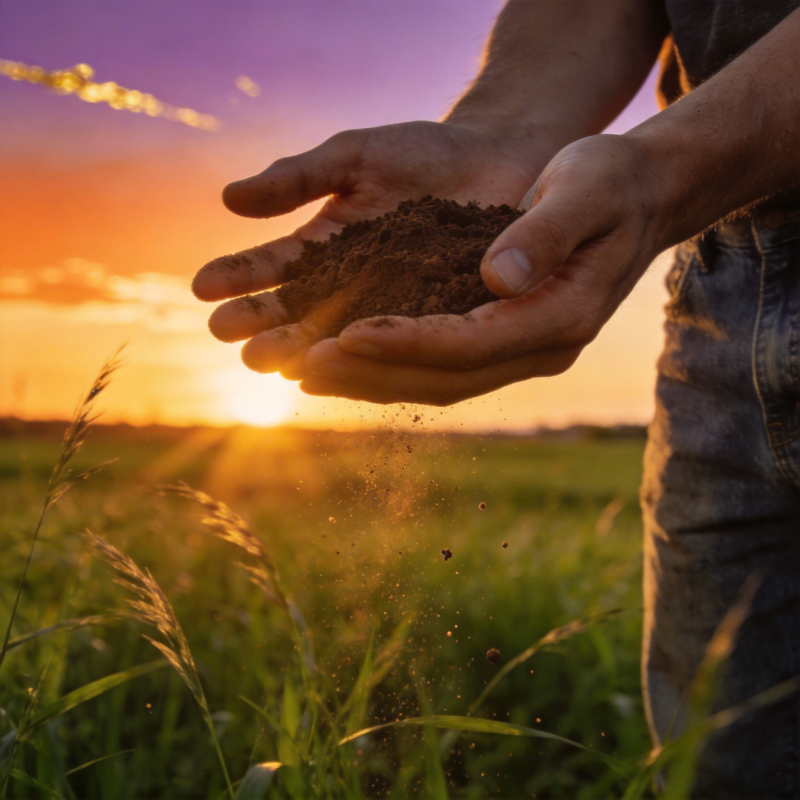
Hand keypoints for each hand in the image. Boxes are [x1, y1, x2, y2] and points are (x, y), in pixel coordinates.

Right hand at [192, 121, 544, 374]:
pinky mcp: (437, 321)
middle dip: (263, 325)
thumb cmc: (425, 154)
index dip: (238, 278)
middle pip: (300, 312)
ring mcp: (394, 307)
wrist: (498, 159)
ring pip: (344, 335)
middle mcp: (354, 286)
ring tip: (273, 361)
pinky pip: (402, 341)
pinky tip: (345, 368)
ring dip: (306, 348)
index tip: (201, 289)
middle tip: (228, 338)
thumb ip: (299, 178)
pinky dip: (374, 356)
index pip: (274, 268)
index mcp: (328, 246)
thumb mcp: (356, 157)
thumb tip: (228, 199)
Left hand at [300, 134, 666, 403]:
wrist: (637, 197)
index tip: (344, 333)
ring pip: (438, 383)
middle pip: (444, 378)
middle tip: (301, 365)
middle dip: (372, 373)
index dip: (405, 343)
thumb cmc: (610, 182)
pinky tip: (346, 360)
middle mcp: (542, 349)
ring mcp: (525, 352)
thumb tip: (497, 279)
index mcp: (562, 317)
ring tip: (306, 372)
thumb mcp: (585, 190)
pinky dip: (392, 367)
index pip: (468, 343)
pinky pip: (443, 366)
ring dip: (372, 380)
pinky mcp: (506, 342)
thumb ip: (544, 234)